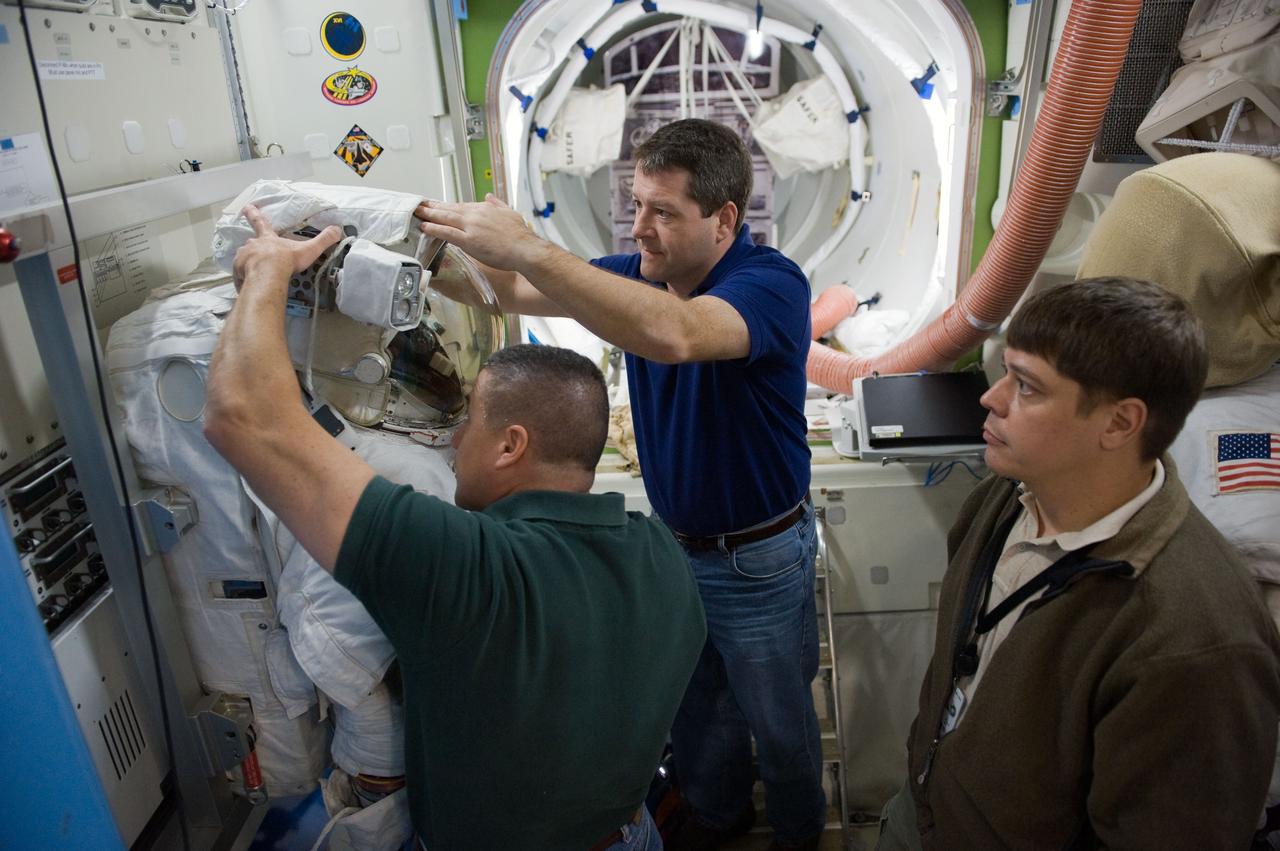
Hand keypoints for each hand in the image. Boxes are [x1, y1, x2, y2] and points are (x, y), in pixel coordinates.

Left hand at [232, 204, 342, 289]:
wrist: (269, 273)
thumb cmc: (287, 259)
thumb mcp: (309, 249)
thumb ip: (324, 240)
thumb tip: (338, 229)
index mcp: (268, 238)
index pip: (260, 222)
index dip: (254, 214)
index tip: (247, 207)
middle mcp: (253, 244)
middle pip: (251, 243)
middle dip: (253, 248)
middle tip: (256, 257)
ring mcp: (243, 257)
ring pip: (244, 258)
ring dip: (248, 264)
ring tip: (255, 274)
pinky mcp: (238, 271)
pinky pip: (239, 275)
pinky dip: (243, 279)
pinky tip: (250, 285)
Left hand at [415, 194, 542, 272]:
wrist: (525, 249)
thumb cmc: (520, 236)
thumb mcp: (510, 213)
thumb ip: (498, 204)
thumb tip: (490, 197)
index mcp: (484, 208)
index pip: (460, 205)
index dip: (446, 206)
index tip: (436, 204)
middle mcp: (475, 214)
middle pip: (449, 208)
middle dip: (432, 206)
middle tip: (418, 204)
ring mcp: (471, 227)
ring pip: (445, 218)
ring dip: (429, 214)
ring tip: (416, 212)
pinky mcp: (469, 241)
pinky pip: (447, 232)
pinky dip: (434, 228)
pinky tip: (424, 226)